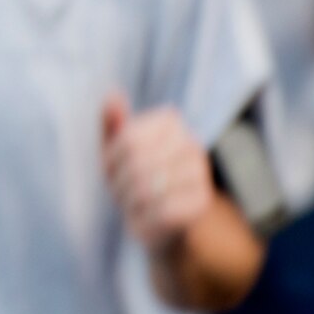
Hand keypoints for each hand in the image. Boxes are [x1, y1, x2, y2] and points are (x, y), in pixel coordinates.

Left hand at [100, 94, 211, 251]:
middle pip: (138, 164)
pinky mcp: (203, 203)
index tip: (112, 170)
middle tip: (119, 194)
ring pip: (149, 190)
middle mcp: (191, 143)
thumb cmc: (132, 177)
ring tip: (132, 205)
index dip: (111, 161)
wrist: (162, 219)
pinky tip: (145, 218)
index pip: (129, 140)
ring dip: (130, 203)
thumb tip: (112, 94)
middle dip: (119, 184)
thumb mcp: (115, 151)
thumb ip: (111, 124)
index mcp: (169, 121)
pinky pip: (162, 212)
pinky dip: (145, 219)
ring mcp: (201, 173)